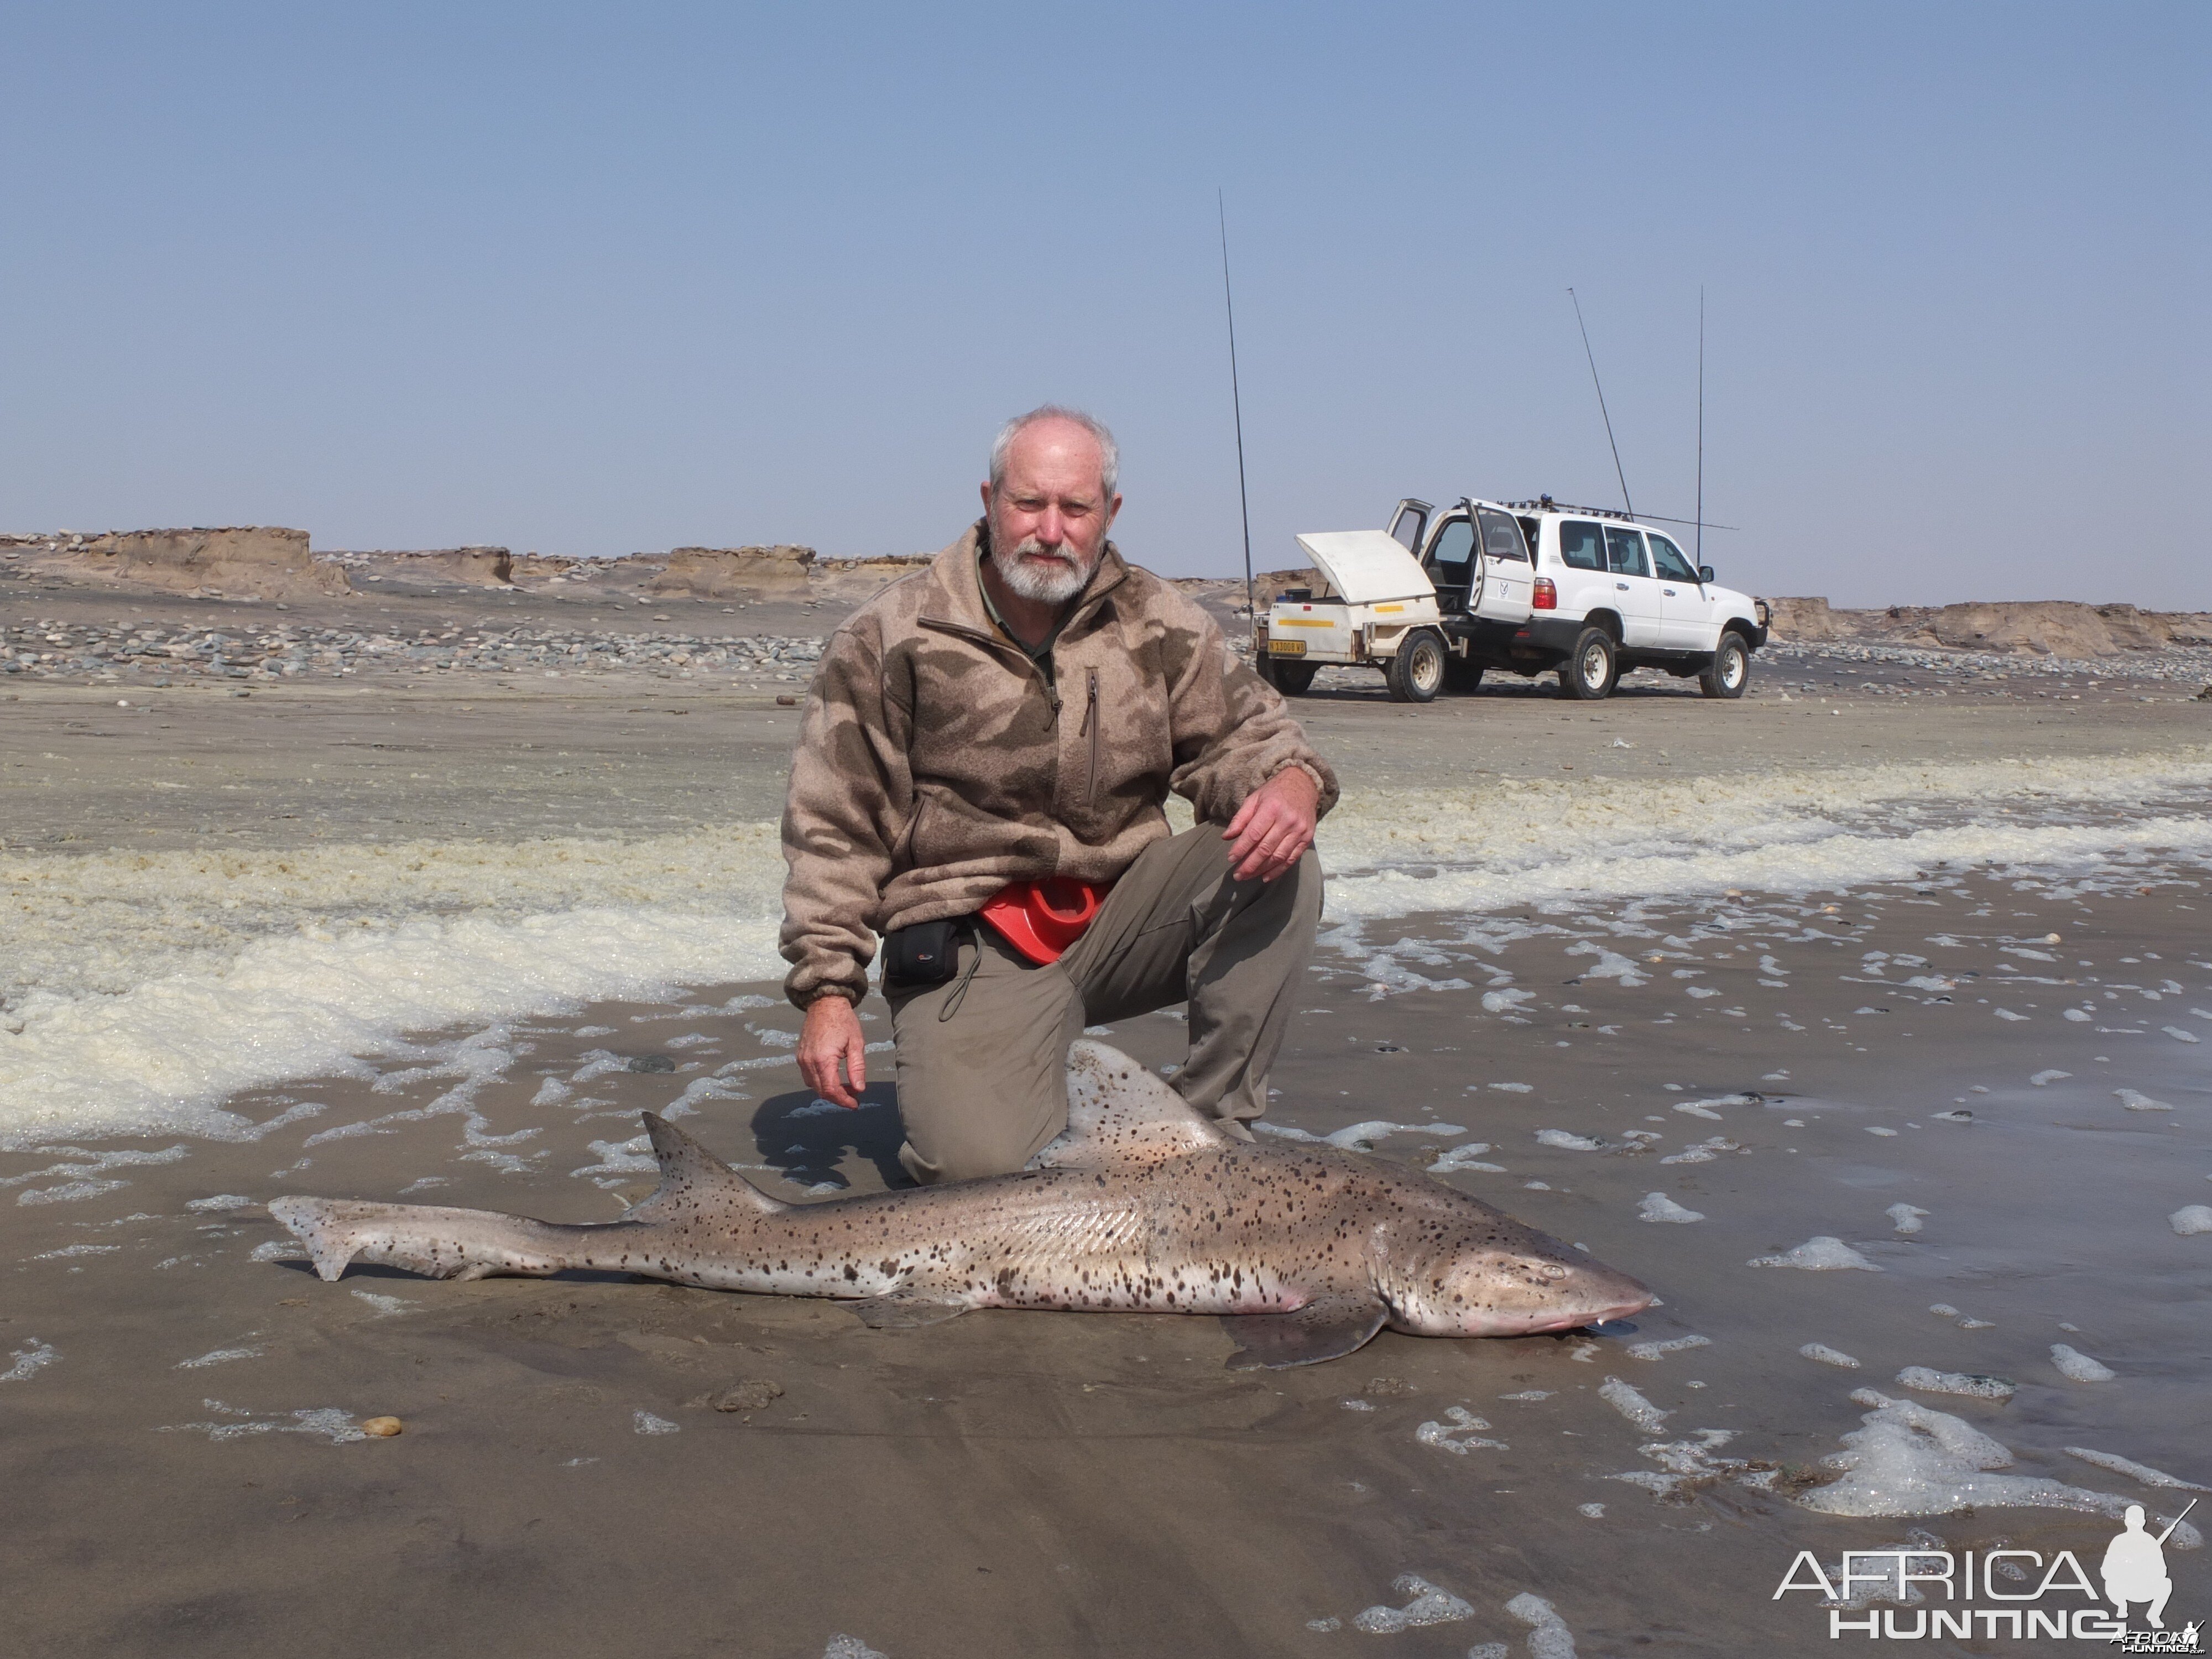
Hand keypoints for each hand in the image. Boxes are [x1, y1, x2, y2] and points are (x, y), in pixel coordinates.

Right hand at [797, 994, 866, 1107]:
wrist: (825, 1003)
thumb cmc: (843, 1020)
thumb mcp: (856, 1043)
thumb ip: (857, 1068)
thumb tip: (859, 1089)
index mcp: (823, 1059)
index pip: (831, 1090)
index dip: (843, 1101)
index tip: (855, 1104)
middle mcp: (808, 1061)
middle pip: (821, 1091)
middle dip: (838, 1098)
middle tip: (853, 1097)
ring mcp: (802, 1059)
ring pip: (813, 1086)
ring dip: (829, 1091)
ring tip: (846, 1087)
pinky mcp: (800, 1056)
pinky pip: (808, 1076)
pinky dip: (821, 1082)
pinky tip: (834, 1077)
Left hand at [1222, 766, 1317, 882]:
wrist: (1303, 785)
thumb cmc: (1274, 793)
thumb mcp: (1254, 799)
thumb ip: (1240, 818)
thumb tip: (1226, 837)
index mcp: (1271, 808)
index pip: (1253, 834)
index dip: (1241, 848)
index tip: (1231, 859)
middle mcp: (1287, 821)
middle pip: (1265, 849)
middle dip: (1249, 864)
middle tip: (1237, 875)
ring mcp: (1299, 831)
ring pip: (1278, 857)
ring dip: (1261, 870)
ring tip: (1248, 876)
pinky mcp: (1307, 838)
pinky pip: (1291, 859)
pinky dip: (1278, 870)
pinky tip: (1266, 876)